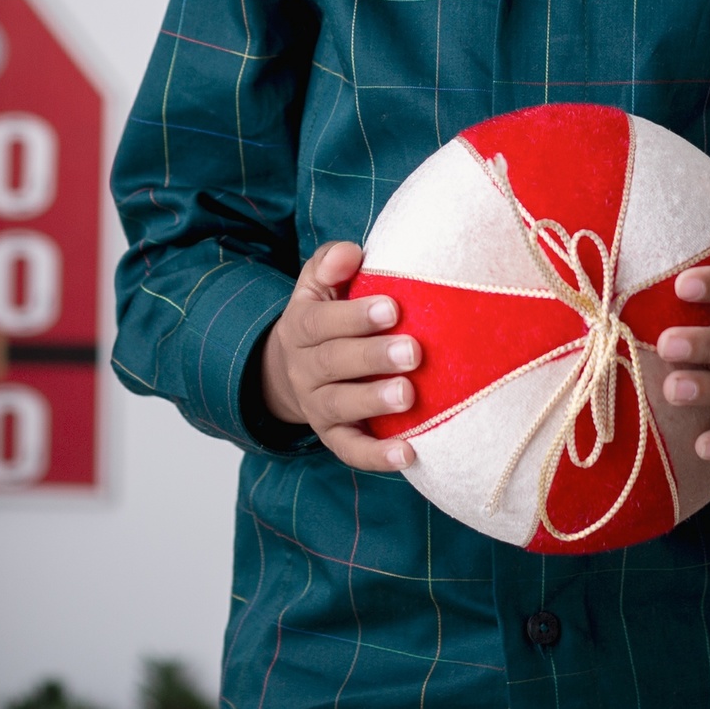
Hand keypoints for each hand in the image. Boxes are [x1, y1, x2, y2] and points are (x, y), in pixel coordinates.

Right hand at [260, 240, 420, 470]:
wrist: (296, 366)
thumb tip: (350, 253)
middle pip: (333, 363)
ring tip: (408, 395)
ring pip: (340, 406)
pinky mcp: (333, 436)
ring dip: (374, 401)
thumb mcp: (320, 281)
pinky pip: (350, 449)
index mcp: (300, 325)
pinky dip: (376, 455)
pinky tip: (408, 452)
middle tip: (413, 351)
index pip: (321, 321)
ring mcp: (316, 405)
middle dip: (374, 357)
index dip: (355, 316)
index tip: (393, 307)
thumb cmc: (326, 313)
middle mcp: (303, 368)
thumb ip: (332, 262)